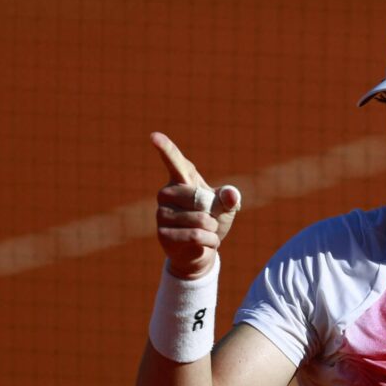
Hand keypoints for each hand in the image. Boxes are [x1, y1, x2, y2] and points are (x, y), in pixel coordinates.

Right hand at [151, 132, 241, 279]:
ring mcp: (161, 213)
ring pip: (199, 220)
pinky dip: (209, 241)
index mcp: (182, 180)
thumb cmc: (212, 220)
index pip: (174, 161)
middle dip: (213, 212)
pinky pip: (195, 236)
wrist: (203, 249)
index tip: (154, 136)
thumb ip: (229, 198)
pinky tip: (206, 243)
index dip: (165, 149)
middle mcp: (166, 194)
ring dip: (213, 229)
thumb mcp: (226, 208)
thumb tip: (231, 195)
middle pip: (198, 199)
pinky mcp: (162, 234)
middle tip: (211, 219)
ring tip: (208, 231)